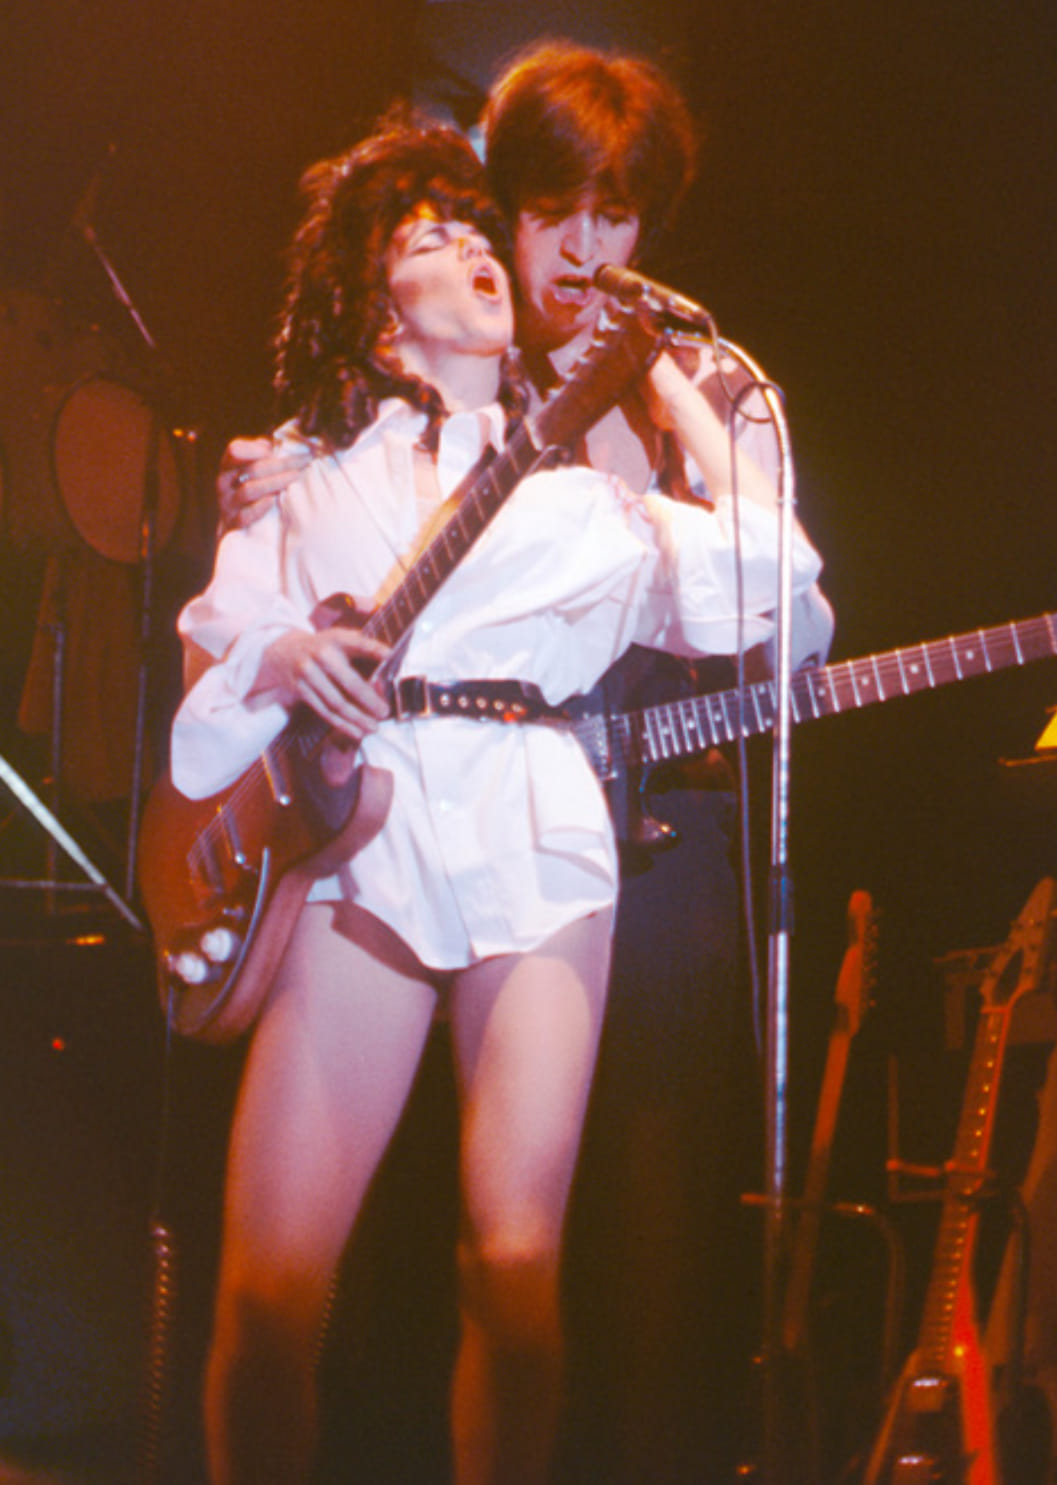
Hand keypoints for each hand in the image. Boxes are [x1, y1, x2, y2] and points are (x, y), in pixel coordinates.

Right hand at [217, 436, 311, 529]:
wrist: (234, 527)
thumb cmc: (249, 489)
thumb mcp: (250, 468)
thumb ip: (261, 453)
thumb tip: (274, 441)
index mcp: (228, 465)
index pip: (234, 450)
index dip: (255, 449)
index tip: (274, 450)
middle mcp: (224, 482)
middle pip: (252, 470)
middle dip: (281, 464)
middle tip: (304, 461)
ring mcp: (228, 503)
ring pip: (250, 490)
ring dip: (275, 482)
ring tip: (295, 477)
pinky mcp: (233, 523)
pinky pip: (245, 516)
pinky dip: (259, 507)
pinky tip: (273, 500)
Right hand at [259, 627, 391, 741]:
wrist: (284, 650)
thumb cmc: (323, 648)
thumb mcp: (340, 639)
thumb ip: (362, 650)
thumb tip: (389, 668)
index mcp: (336, 638)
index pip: (358, 643)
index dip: (373, 648)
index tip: (389, 655)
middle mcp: (321, 654)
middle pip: (349, 682)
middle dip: (369, 701)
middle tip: (384, 712)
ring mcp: (308, 672)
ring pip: (336, 702)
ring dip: (357, 718)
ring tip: (373, 728)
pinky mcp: (300, 689)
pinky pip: (323, 710)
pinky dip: (341, 724)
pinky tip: (356, 731)